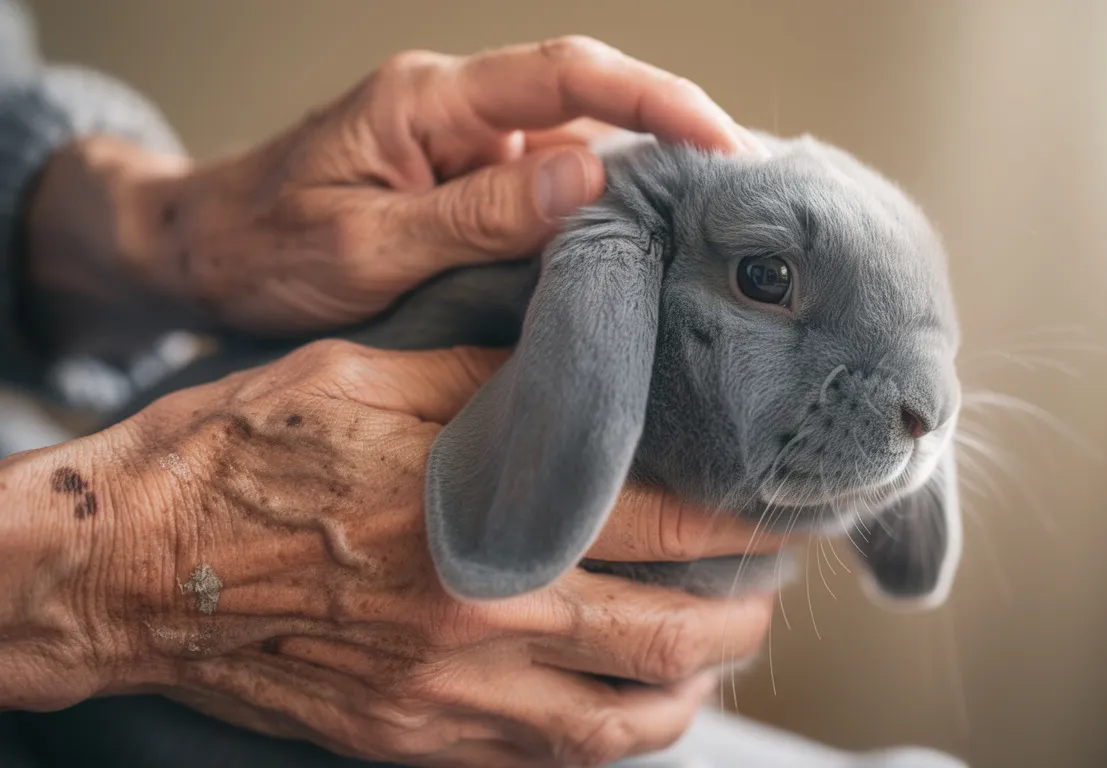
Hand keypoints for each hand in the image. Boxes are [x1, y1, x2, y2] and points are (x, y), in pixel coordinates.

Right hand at [0, 340, 781, 766]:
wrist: (132, 566)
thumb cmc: (241, 457)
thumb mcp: (370, 380)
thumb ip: (490, 383)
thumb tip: (581, 374)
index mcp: (478, 524)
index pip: (660, 528)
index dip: (739, 524)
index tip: (776, 513)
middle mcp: (479, 627)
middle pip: (664, 646)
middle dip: (738, 620)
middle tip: (763, 588)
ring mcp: (445, 700)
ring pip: (617, 730)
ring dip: (685, 694)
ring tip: (710, 655)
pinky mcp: (409, 739)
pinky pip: (539, 764)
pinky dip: (601, 739)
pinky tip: (616, 704)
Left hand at [24, 36, 763, 353]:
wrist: (200, 252)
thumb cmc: (263, 248)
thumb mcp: (364, 245)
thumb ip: (478, 214)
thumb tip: (594, 179)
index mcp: (429, 100)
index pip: (567, 74)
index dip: (655, 99)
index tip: (723, 146)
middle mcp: (459, 110)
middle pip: (590, 100)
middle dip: (674, 134)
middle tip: (748, 191)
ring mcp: (467, 147)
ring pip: (579, 148)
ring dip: (645, 182)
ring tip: (716, 227)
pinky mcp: (468, 185)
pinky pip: (551, 190)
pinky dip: (602, 217)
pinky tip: (643, 252)